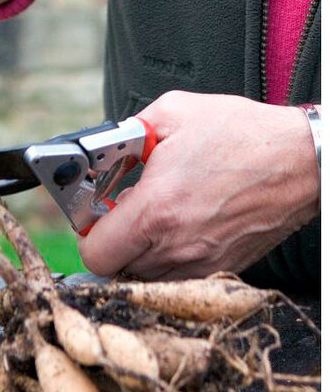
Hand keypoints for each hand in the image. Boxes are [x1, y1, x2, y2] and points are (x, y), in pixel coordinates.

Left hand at [79, 91, 319, 279]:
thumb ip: (123, 134)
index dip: (89, 235)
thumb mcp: (172, 113)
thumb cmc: (242, 134)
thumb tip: (98, 150)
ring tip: (156, 220)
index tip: (97, 217)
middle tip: (124, 216)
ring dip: (140, 254)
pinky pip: (178, 278)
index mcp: (156, 209)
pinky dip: (170, 260)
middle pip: (117, 269)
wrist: (303, 159)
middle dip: (113, 244)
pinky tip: (180, 230)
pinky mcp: (223, 269)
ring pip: (146, 277)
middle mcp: (177, 245)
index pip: (95, 254)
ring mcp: (202, 262)